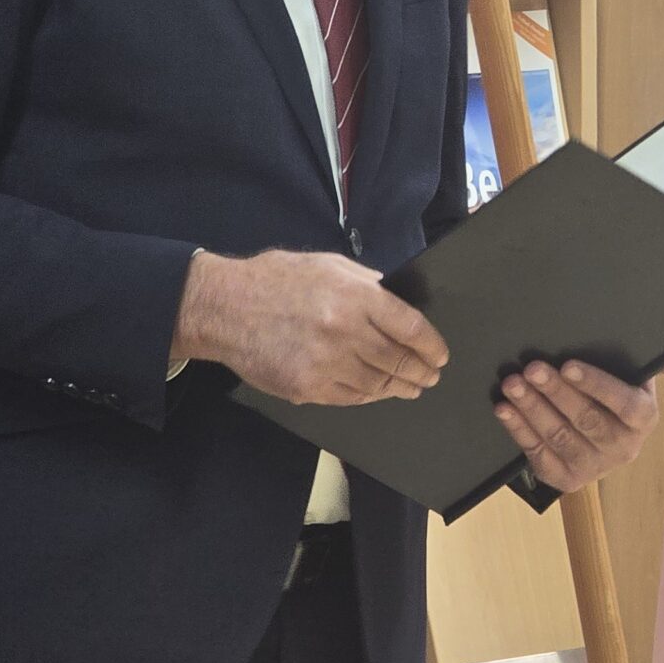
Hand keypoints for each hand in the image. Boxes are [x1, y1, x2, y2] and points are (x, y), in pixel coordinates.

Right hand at [175, 249, 446, 405]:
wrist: (224, 308)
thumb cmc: (276, 279)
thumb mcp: (327, 264)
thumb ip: (365, 282)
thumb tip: (394, 298)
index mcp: (355, 296)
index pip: (410, 327)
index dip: (431, 345)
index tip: (440, 355)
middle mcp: (345, 332)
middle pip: (398, 360)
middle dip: (420, 371)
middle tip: (430, 376)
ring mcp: (326, 364)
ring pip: (377, 384)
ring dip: (399, 388)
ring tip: (410, 388)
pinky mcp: (307, 388)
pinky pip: (350, 398)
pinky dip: (369, 397)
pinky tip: (377, 392)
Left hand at [495, 346, 663, 495]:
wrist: (597, 430)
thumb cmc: (618, 388)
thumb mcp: (640, 371)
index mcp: (644, 419)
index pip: (624, 403)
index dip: (596, 385)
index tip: (568, 364)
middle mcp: (623, 448)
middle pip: (586, 420)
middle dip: (555, 393)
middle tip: (530, 368)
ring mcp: (594, 467)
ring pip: (560, 437)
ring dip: (532, 410)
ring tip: (512, 384)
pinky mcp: (567, 480)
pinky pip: (539, 456)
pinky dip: (519, 432)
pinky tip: (504, 410)